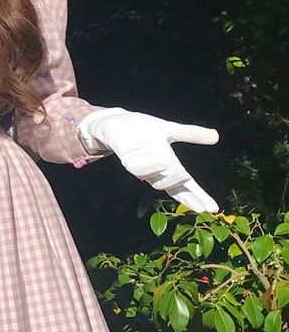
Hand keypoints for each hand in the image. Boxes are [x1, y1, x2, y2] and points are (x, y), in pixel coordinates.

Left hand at [77, 107, 219, 212]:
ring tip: (185, 177)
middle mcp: (157, 171)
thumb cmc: (143, 130)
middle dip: (188, 198)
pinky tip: (160, 165)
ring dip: (171, 181)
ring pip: (158, 181)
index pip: (187, 185)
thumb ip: (191, 133)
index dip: (200, 196)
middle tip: (203, 207)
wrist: (115, 123)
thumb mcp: (170, 129)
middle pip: (175, 188)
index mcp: (169, 165)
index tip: (214, 208)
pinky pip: (139, 169)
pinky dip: (149, 169)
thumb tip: (216, 135)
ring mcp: (142, 167)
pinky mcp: (128, 160)